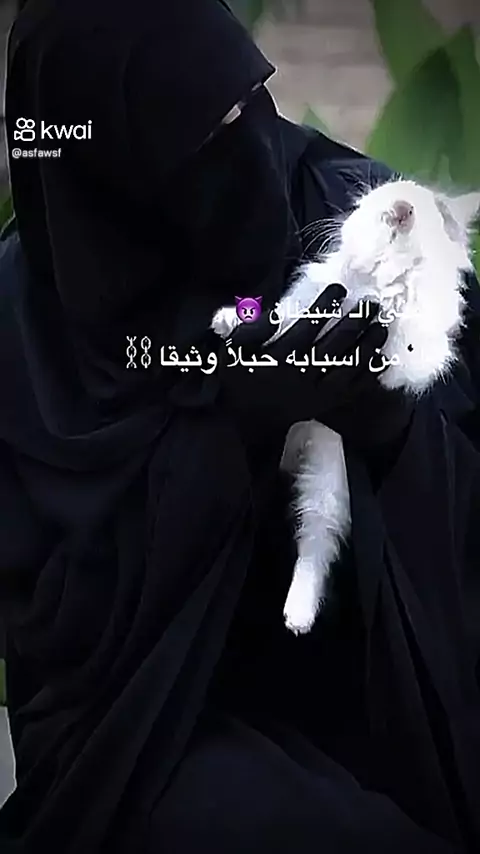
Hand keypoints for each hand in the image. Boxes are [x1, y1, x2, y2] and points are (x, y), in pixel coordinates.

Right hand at [219, 284, 388, 447]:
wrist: (246, 423)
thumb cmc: (239, 380)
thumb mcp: (231, 352)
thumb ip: (250, 330)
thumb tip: (275, 315)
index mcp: (279, 358)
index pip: (308, 326)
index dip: (326, 306)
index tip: (339, 289)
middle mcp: (301, 374)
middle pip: (336, 344)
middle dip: (356, 321)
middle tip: (370, 304)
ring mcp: (316, 392)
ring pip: (349, 367)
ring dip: (368, 345)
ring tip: (381, 327)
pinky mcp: (325, 405)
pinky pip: (353, 390)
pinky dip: (369, 375)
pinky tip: (381, 359)